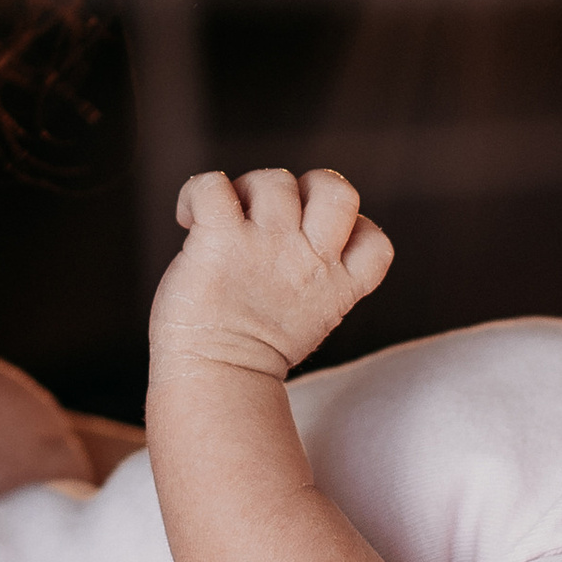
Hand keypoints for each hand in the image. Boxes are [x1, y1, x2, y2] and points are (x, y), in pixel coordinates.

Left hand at [151, 167, 393, 382]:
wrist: (214, 381)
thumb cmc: (251, 352)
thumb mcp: (310, 317)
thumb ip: (314, 275)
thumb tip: (291, 229)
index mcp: (337, 284)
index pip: (374, 237)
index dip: (352, 227)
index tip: (315, 243)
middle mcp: (308, 259)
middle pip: (338, 189)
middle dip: (308, 188)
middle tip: (273, 217)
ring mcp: (265, 245)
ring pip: (275, 180)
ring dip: (248, 191)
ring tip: (226, 224)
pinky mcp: (221, 240)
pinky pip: (214, 185)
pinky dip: (197, 191)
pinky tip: (188, 218)